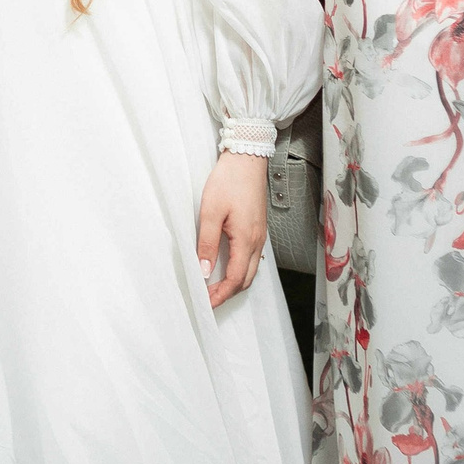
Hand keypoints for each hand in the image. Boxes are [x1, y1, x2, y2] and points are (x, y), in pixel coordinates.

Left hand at [197, 151, 269, 306]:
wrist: (247, 159)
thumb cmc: (229, 181)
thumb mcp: (210, 212)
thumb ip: (207, 243)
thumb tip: (204, 271)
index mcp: (246, 240)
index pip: (235, 279)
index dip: (220, 295)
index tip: (206, 303)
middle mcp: (256, 241)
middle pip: (246, 279)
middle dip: (227, 293)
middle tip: (208, 299)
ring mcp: (259, 235)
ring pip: (250, 270)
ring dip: (234, 283)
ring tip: (214, 287)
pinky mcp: (257, 228)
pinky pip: (252, 258)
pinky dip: (240, 270)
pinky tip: (226, 267)